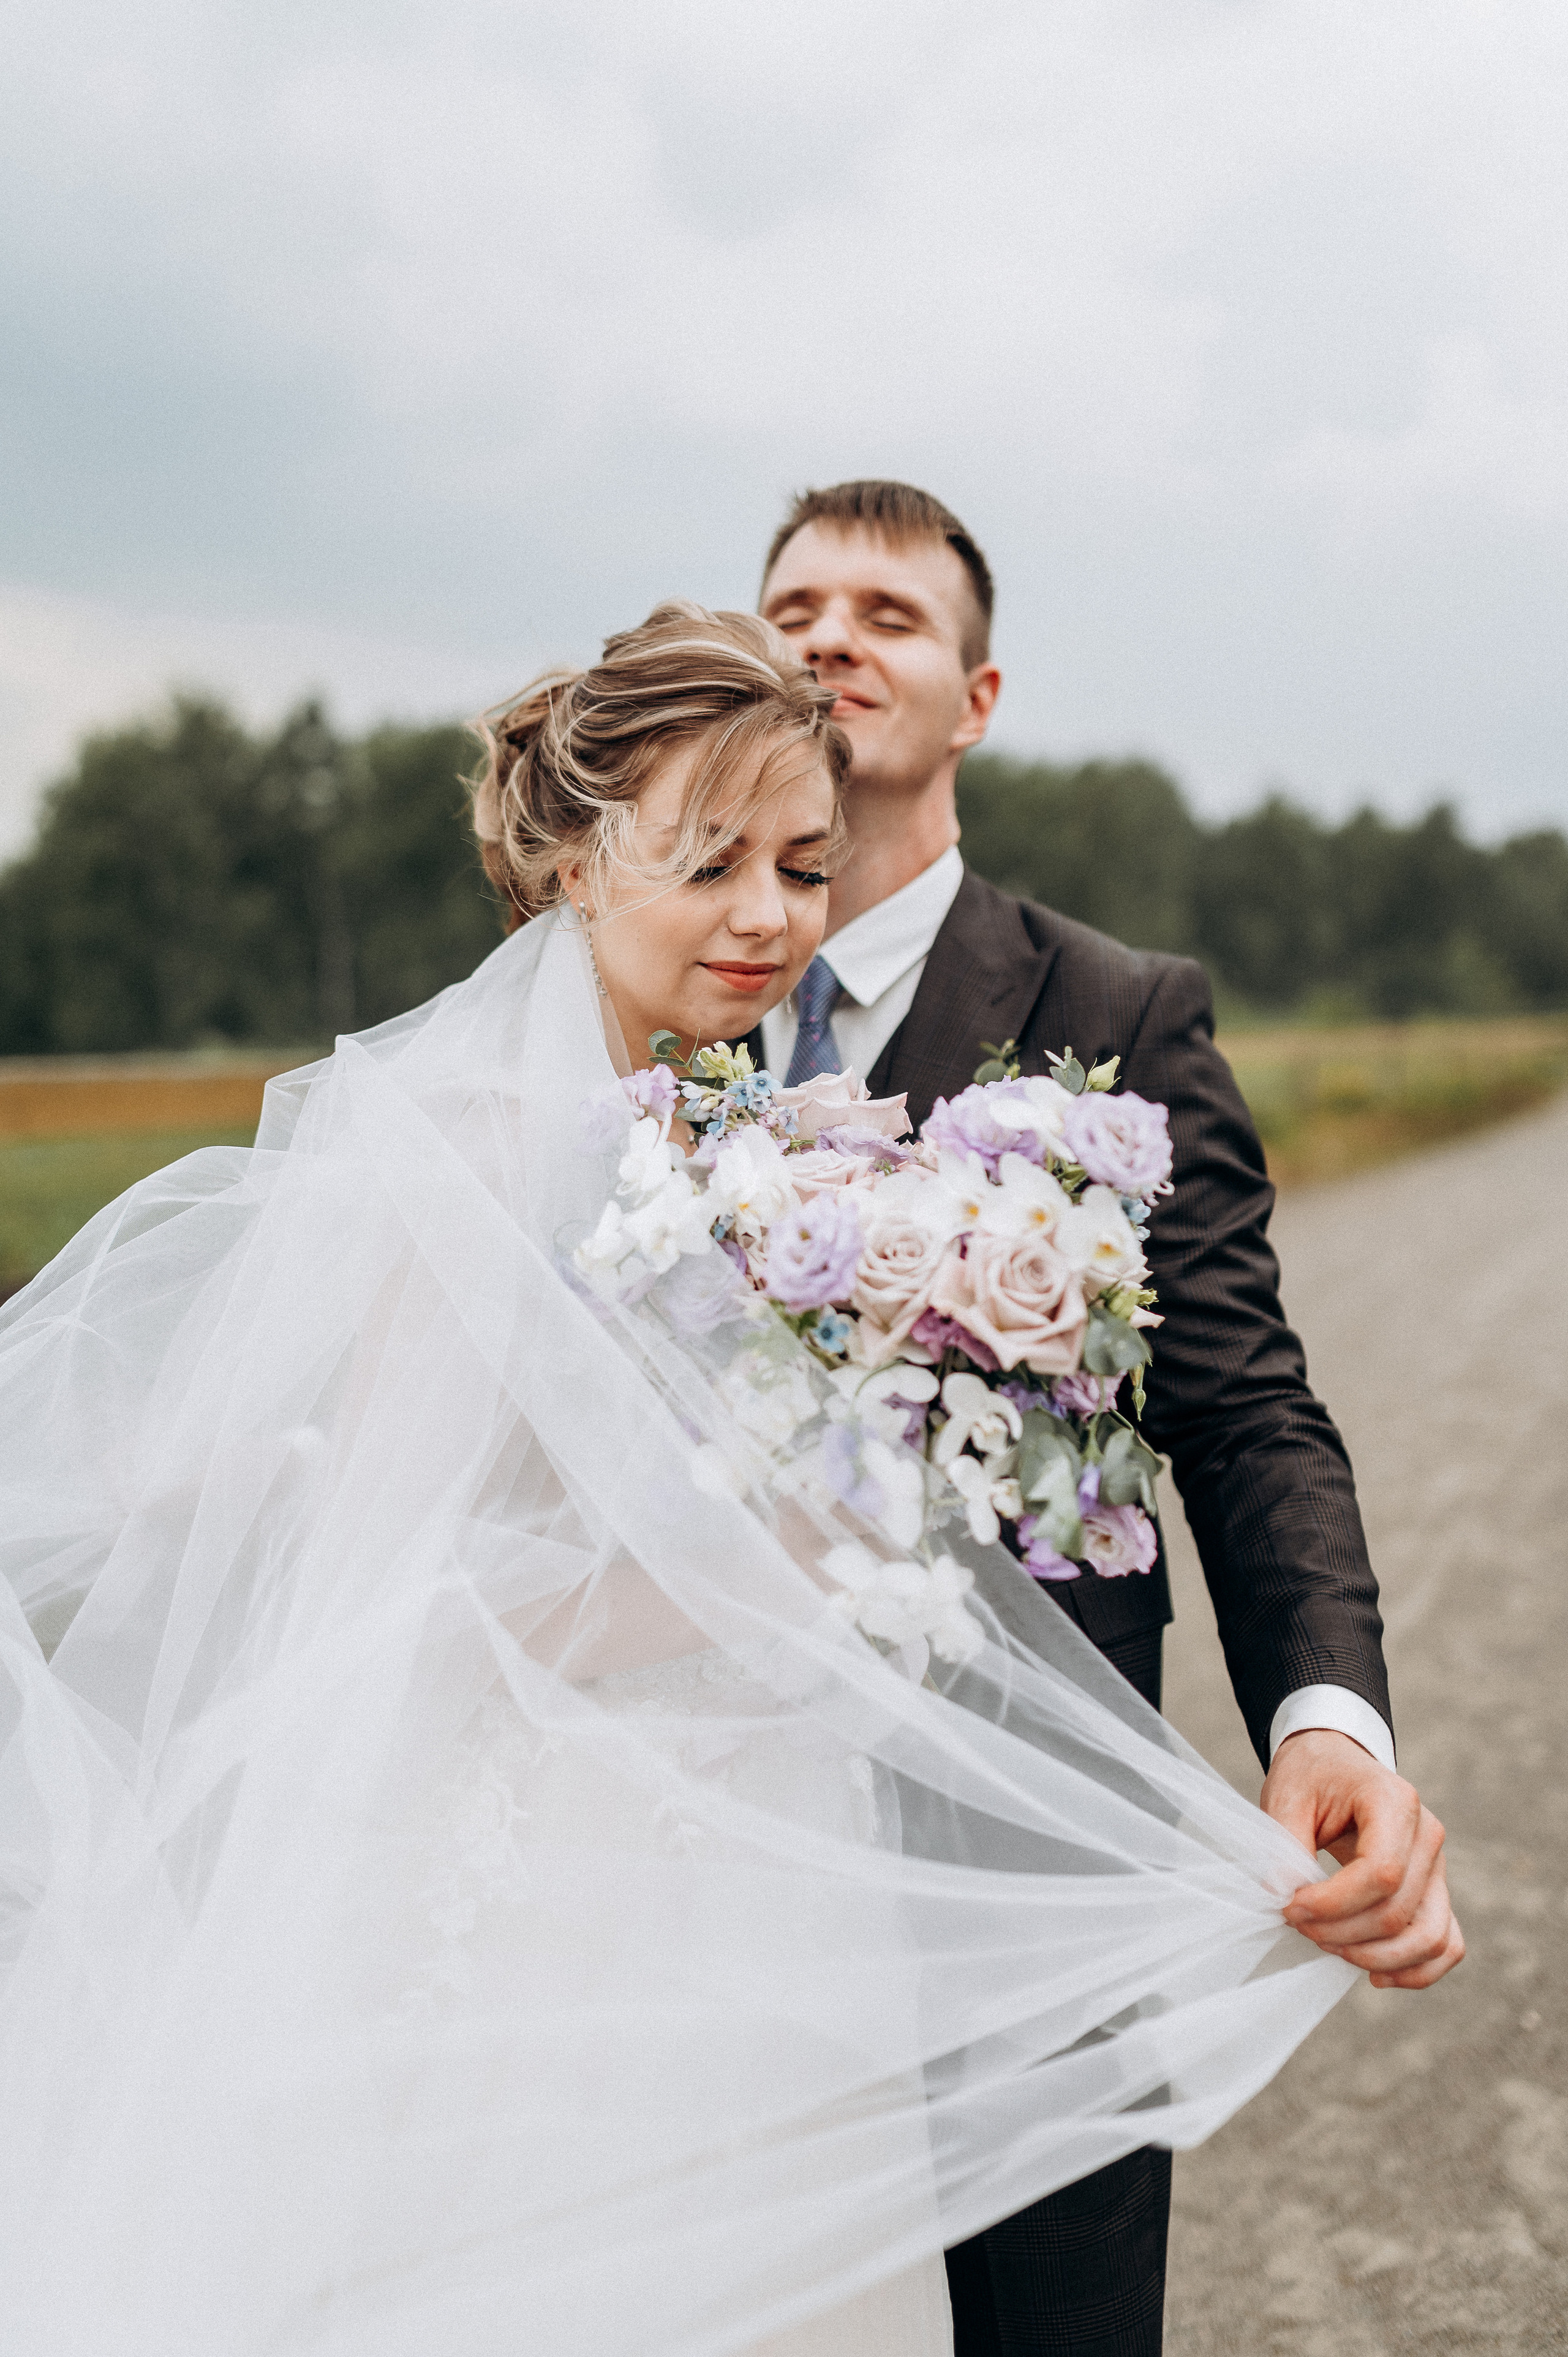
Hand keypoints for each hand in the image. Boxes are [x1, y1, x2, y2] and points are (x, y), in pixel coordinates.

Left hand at [1260, 1729, 1464, 1989]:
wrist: (1335, 1762)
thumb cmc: (1310, 1777)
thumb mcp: (1286, 1796)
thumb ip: (1284, 1847)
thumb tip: (1283, 1898)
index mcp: (1394, 1801)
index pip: (1381, 1873)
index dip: (1333, 1903)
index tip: (1289, 1906)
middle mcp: (1428, 1835)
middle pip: (1398, 1911)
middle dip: (1341, 1933)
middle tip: (1295, 1922)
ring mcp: (1437, 1867)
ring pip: (1429, 1937)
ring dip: (1375, 1957)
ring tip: (1328, 1947)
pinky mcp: (1435, 1892)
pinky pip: (1446, 1944)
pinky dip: (1415, 1970)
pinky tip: (1373, 1974)